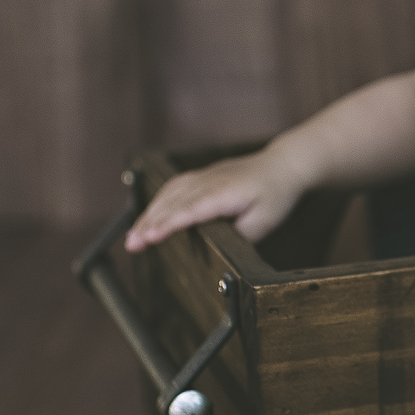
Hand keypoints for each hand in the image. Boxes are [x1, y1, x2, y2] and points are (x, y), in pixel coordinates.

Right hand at [124, 147, 302, 251]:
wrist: (282, 165)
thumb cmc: (274, 194)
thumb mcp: (265, 222)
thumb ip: (239, 237)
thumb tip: (218, 249)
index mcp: (224, 192)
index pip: (190, 209)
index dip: (168, 223)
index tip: (150, 236)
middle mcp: (209, 181)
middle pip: (172, 202)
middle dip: (148, 223)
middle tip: (132, 245)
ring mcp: (203, 176)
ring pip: (168, 193)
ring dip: (148, 214)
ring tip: (134, 236)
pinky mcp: (200, 176)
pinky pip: (172, 187)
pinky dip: (156, 202)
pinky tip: (148, 215)